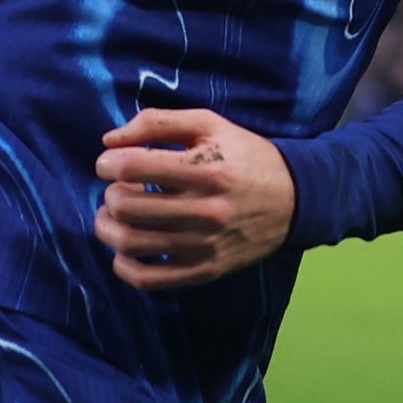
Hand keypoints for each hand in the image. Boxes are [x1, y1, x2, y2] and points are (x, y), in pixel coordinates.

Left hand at [90, 107, 297, 290]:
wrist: (295, 200)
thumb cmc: (245, 156)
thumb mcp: (209, 124)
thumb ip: (158, 122)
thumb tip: (110, 142)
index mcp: (206, 169)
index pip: (134, 167)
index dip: (108, 163)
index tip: (109, 162)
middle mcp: (205, 211)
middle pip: (127, 206)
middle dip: (109, 193)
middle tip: (116, 188)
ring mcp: (204, 246)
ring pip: (131, 244)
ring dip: (107, 227)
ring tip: (112, 215)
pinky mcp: (205, 270)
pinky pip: (149, 279)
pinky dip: (123, 266)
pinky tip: (124, 250)